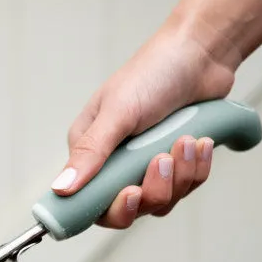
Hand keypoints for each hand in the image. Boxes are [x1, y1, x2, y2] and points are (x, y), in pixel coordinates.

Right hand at [52, 21, 235, 228]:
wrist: (202, 52)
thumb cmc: (153, 72)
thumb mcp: (117, 113)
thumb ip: (90, 153)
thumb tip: (60, 189)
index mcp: (90, 152)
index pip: (89, 201)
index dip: (111, 208)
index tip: (131, 193)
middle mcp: (115, 164)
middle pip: (130, 209)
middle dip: (153, 190)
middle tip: (162, 159)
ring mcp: (146, 166)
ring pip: (161, 201)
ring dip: (180, 175)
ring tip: (187, 140)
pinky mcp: (176, 166)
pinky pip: (186, 187)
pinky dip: (197, 169)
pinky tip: (201, 142)